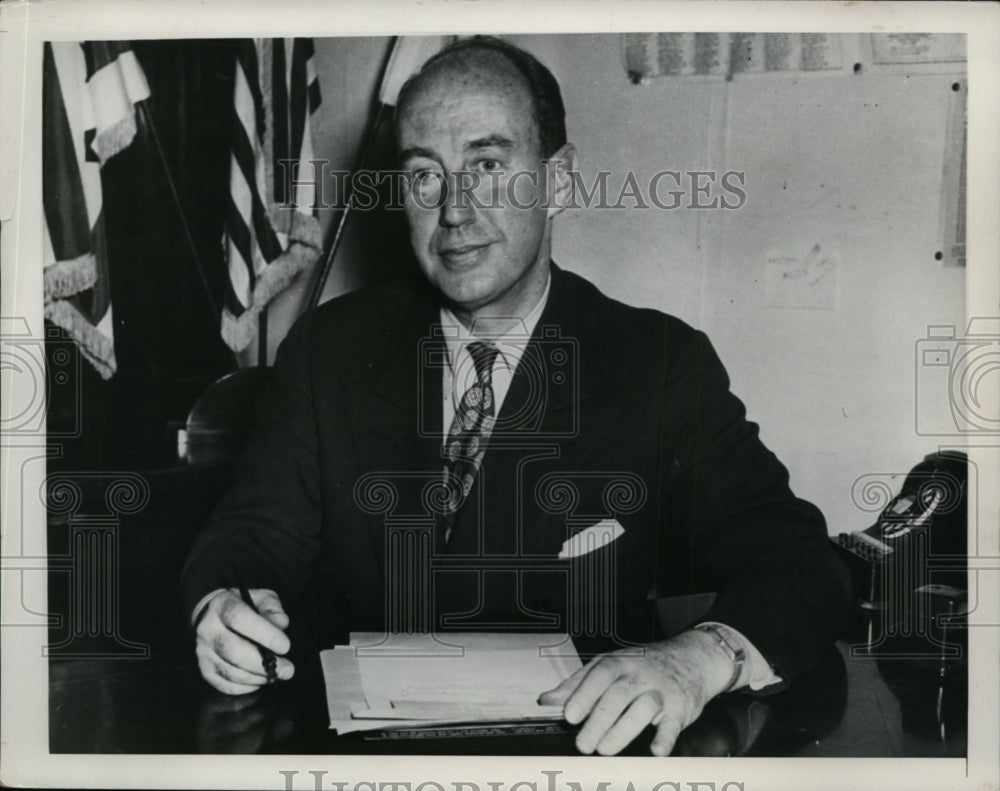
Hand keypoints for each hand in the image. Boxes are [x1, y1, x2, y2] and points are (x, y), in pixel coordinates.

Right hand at [194, 588, 294, 694]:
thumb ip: (272, 608)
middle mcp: (208, 629)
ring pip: (231, 672)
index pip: (240, 618)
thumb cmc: (244, 607)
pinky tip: (260, 679)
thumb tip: (281, 624)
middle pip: (234, 651)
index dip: (264, 633)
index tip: (285, 646)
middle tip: (287, 669)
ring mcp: (204, 652)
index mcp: (222, 606)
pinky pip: (226, 685)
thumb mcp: (261, 598)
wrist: (212, 616)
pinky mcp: (205, 670)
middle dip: (264, 664)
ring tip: (277, 674)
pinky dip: (247, 687)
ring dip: (258, 677)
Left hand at [538, 630, 734, 755]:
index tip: (568, 716)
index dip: (584, 694)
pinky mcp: (681, 709)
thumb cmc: (642, 665)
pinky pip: (674, 724)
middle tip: (583, 744)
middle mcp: (641, 674)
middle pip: (619, 695)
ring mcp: (662, 691)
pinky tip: (655, 751)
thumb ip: (578, 684)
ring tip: (604, 750)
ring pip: (644, 707)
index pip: (601, 674)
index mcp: (621, 662)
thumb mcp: (610, 665)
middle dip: (599, 719)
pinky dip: (666, 738)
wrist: (692, 658)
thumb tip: (546, 700)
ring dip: (623, 729)